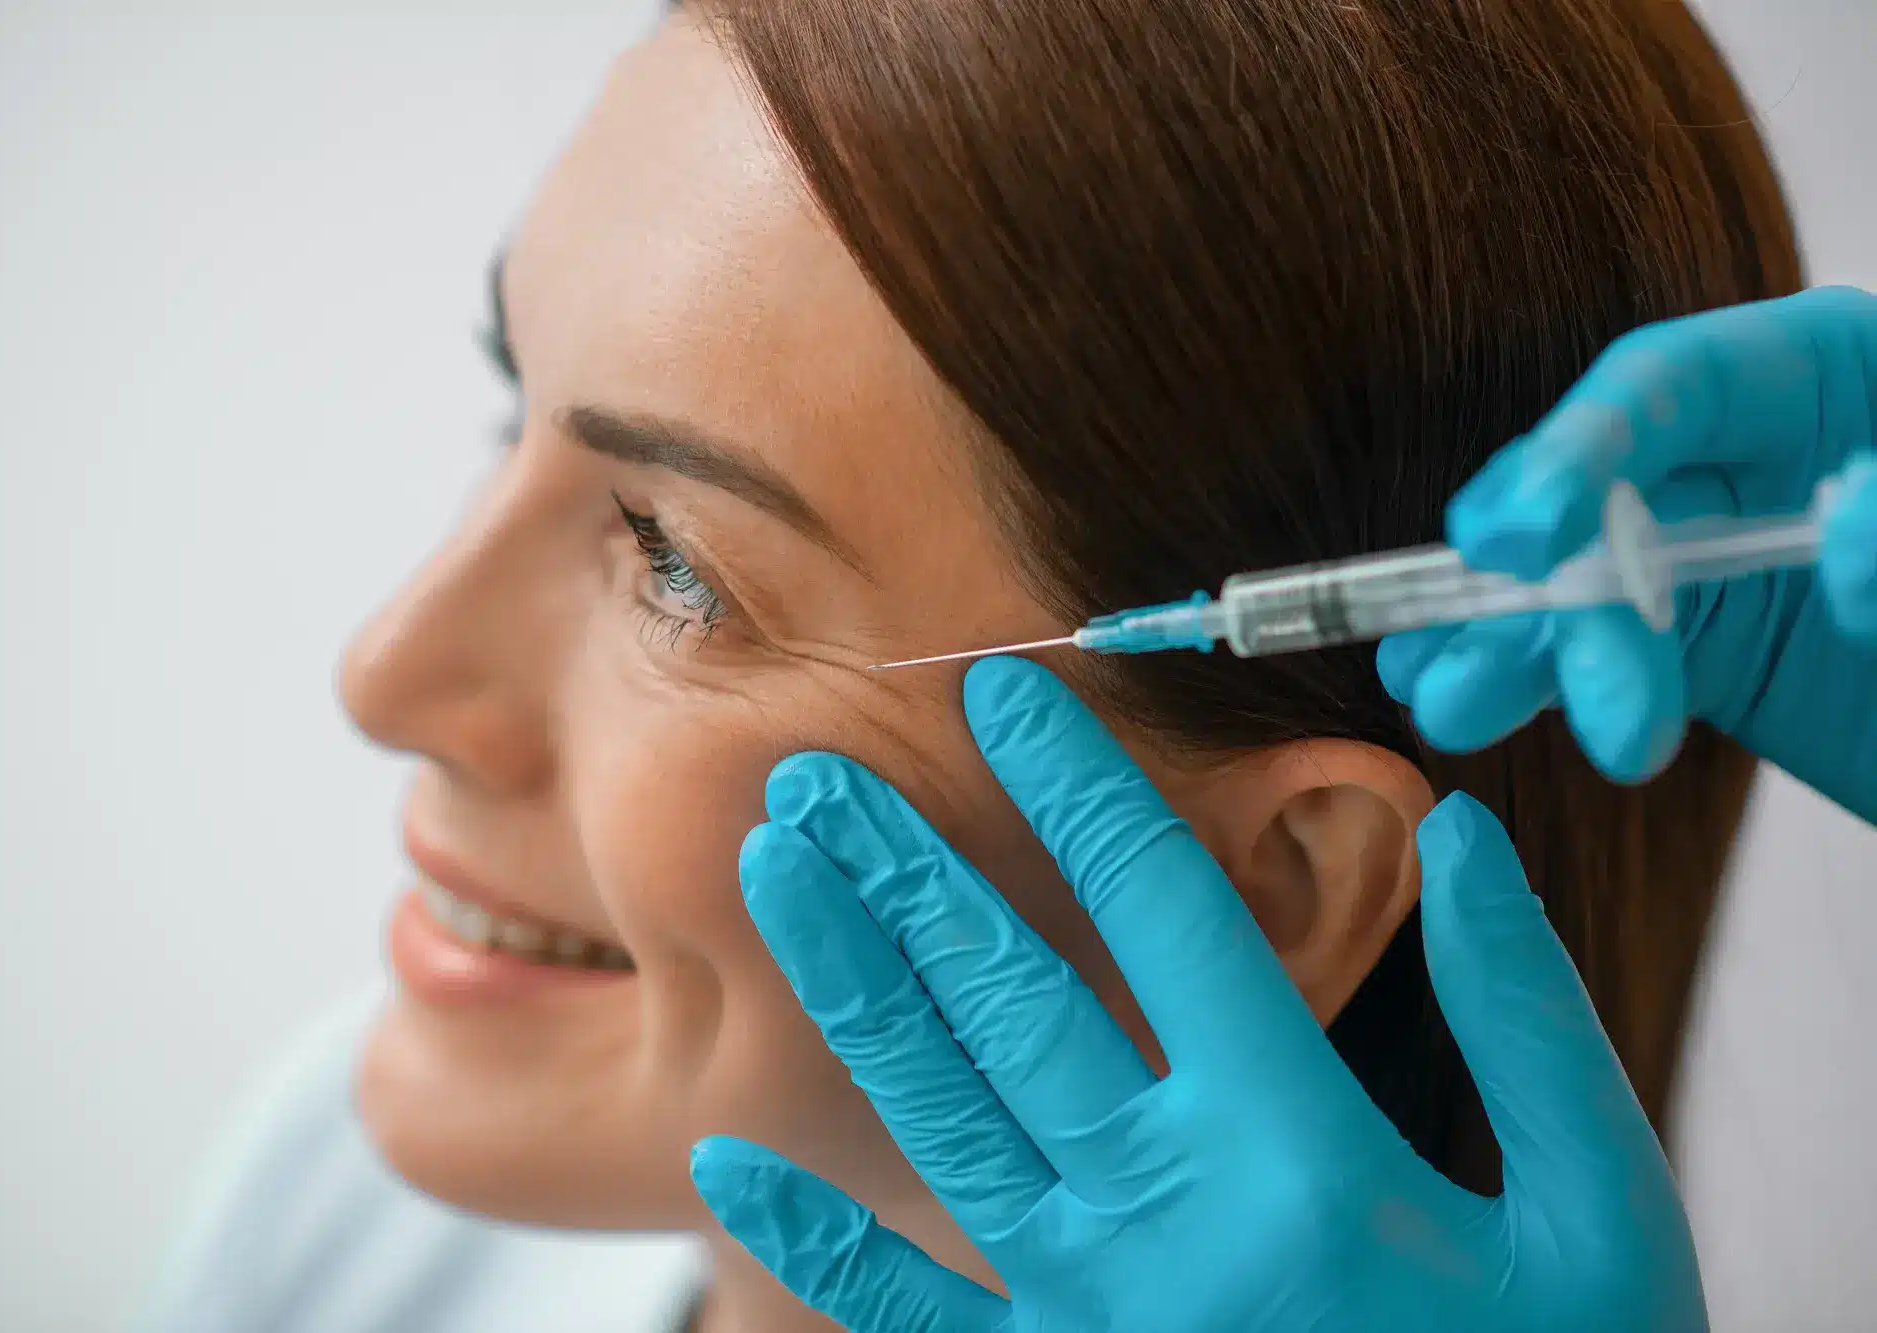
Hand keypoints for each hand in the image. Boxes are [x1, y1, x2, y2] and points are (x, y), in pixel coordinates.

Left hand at [690, 658, 1704, 1332]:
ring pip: (941, 1117)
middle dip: (907, 868)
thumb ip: (1533, 1018)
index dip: (1084, 786)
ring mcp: (1098, 1313)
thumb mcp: (1604, 1210)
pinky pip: (916, 1312)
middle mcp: (1174, 1219)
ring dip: (853, 984)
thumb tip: (1466, 834)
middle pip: (1013, 1000)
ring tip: (777, 875)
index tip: (1008, 690)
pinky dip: (815, 1243)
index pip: (1168, 914)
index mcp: (1303, 1153)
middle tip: (815, 768)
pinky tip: (723, 1167)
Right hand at [1377, 286, 1876, 818]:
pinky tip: (1459, 695)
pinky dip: (1525, 678)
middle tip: (1560, 696)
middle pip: (1607, 499)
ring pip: (1581, 584)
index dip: (1577, 450)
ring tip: (1454, 705)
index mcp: (1828, 373)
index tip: (1522, 534)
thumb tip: (1840, 534)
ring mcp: (1719, 548)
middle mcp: (1752, 451)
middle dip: (1565, 596)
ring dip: (1515, 648)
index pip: (1667, 382)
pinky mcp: (1708, 644)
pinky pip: (1599, 655)